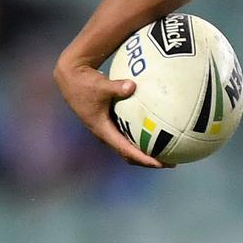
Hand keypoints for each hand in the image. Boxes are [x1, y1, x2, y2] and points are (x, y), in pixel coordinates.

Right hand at [54, 57, 169, 167]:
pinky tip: (156, 133)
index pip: (126, 151)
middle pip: (130, 155)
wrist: (71, 78)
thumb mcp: (101, 85)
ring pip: (128, 148)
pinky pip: (128, 136)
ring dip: (146, 152)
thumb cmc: (85, 82)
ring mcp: (107, 129)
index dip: (144, 159)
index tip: (160, 164)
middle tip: (171, 162)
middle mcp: (106, 134)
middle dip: (149, 161)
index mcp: (103, 130)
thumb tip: (132, 86)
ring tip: (167, 154)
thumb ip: (117, 87)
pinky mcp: (109, 122)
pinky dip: (141, 139)